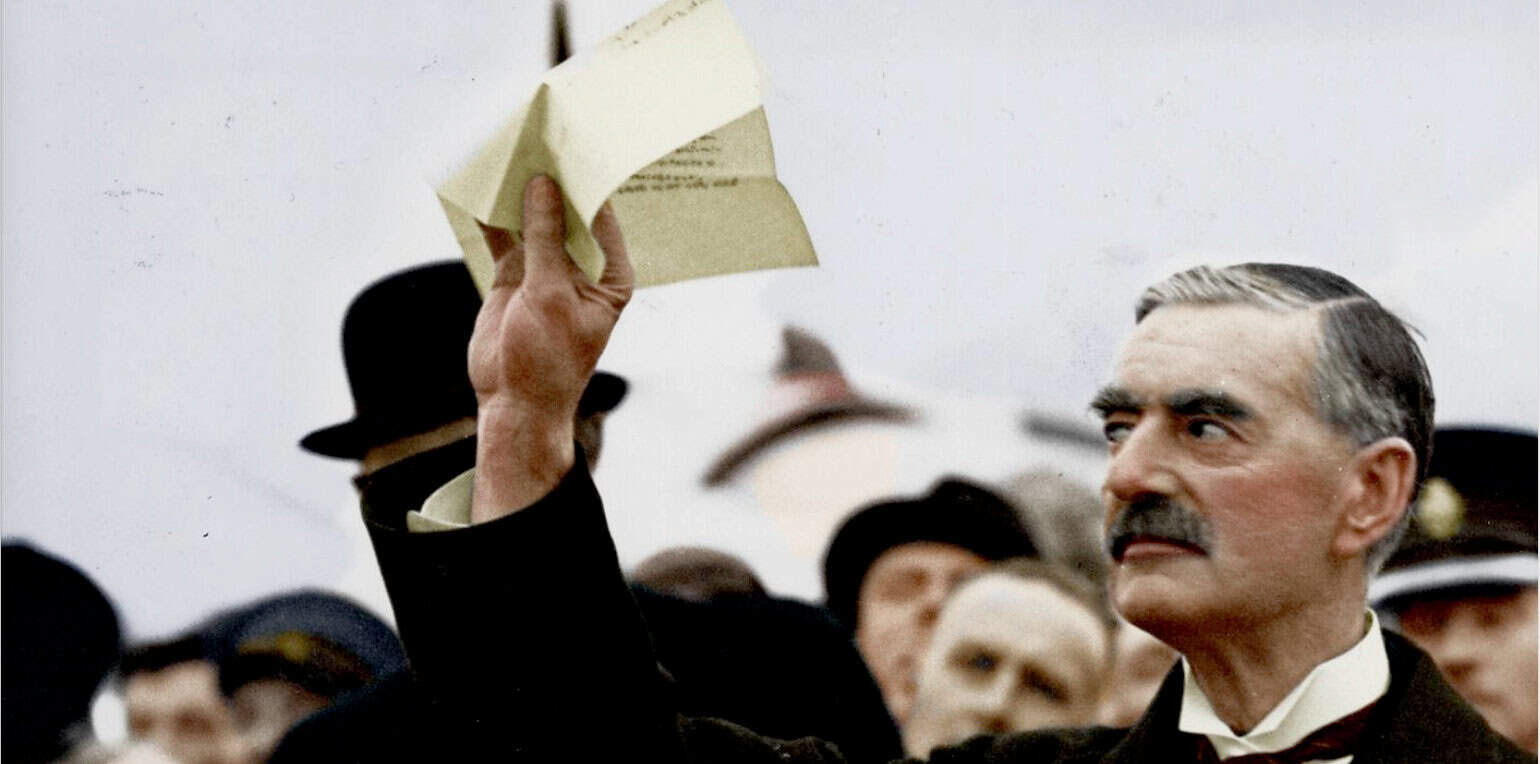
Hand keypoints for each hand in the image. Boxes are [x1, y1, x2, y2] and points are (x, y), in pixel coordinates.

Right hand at [467, 175, 632, 520]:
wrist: (514, 402)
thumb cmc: (549, 359)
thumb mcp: (550, 293)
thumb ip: (545, 237)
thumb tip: (543, 186)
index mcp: (611, 274)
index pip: (602, 217)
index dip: (588, 182)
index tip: (575, 144)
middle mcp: (582, 267)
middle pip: (566, 213)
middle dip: (552, 180)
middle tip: (538, 134)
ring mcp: (546, 269)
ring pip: (532, 220)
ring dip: (520, 193)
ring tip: (507, 150)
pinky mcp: (514, 276)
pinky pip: (503, 237)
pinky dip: (491, 215)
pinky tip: (478, 187)